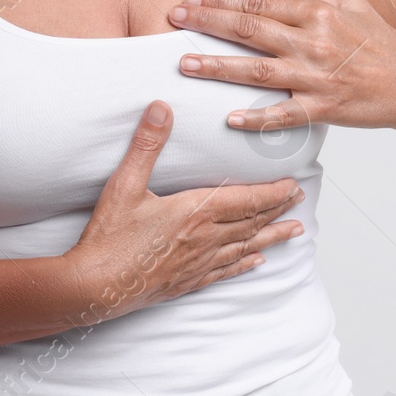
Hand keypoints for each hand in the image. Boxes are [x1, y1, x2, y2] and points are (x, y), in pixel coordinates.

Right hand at [63, 100, 306, 323]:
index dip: (271, 193)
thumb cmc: (110, 237)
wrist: (95, 287)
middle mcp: (203, 239)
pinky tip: (257, 263)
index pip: (244, 200)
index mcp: (193, 212)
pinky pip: (226, 272)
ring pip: (245, 248)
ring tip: (294, 231)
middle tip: (300, 200)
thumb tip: (161, 108)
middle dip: (278, 209)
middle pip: (251, 222)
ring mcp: (197, 264)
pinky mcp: (187, 282)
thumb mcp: (124, 185)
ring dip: (271, 237)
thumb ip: (146, 145)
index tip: (293, 185)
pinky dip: (245, 264)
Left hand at [166, 0, 395, 131]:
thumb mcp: (354, 3)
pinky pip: (285, 115)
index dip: (222, 0)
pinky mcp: (325, 109)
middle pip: (251, 30)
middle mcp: (314, 42)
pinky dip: (257, 119)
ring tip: (185, 64)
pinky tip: (228, 118)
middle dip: (208, 23)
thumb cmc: (382, 43)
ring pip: (258, 72)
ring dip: (218, 68)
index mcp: (318, 13)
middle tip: (174, 18)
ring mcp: (318, 77)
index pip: (260, 3)